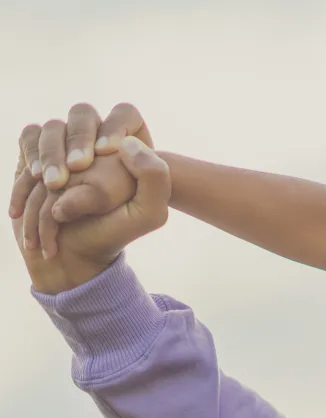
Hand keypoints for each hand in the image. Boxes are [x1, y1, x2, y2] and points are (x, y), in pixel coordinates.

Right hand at [11, 104, 147, 258]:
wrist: (71, 253)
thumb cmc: (112, 233)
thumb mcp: (148, 214)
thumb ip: (155, 178)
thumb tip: (128, 144)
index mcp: (128, 146)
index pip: (124, 113)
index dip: (115, 125)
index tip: (106, 151)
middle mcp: (93, 138)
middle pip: (83, 113)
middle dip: (77, 138)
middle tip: (75, 168)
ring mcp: (62, 144)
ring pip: (52, 126)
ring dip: (51, 152)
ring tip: (53, 185)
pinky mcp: (35, 153)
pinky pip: (28, 138)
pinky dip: (30, 157)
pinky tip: (37, 182)